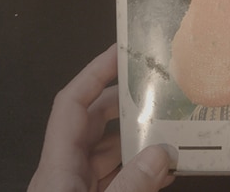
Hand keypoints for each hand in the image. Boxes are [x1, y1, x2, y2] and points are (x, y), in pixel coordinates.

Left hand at [28, 45, 175, 191]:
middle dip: (125, 102)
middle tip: (157, 87)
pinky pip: (116, 176)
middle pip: (93, 122)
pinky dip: (138, 169)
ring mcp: (77, 187)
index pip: (72, 104)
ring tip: (172, 129)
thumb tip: (162, 153)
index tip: (121, 51)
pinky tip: (165, 169)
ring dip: (138, 139)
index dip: (94, 73)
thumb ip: (130, 184)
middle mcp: (65, 171)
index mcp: (57, 166)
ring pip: (107, 151)